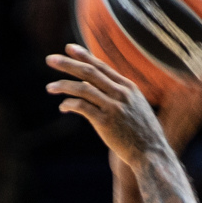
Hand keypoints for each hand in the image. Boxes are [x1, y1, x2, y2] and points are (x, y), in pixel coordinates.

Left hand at [45, 44, 173, 162]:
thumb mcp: (136, 106)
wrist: (152, 153)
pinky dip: (70, 104)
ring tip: (49, 87)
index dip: (84, 56)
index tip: (69, 48)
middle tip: (50, 59)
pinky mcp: (106, 122)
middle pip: (89, 72)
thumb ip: (120, 95)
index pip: (101, 66)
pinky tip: (62, 106)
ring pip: (83, 88)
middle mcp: (121, 93)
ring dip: (63, 86)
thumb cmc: (142, 133)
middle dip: (68, 64)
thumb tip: (102, 87)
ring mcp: (113, 107)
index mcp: (128, 87)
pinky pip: (82, 107)